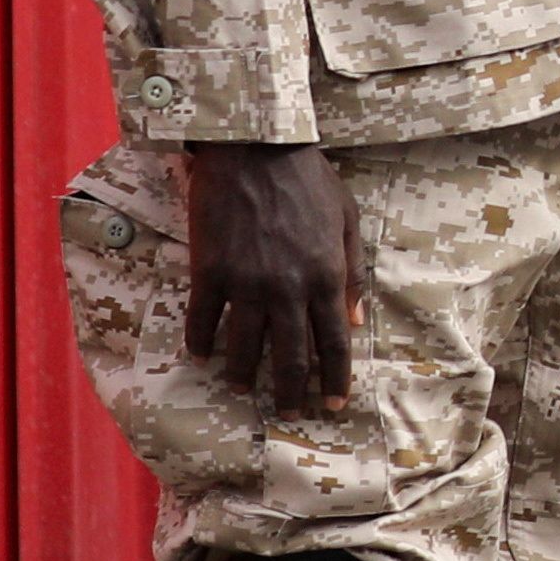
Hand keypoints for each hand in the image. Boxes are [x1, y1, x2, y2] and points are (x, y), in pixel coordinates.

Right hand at [179, 141, 361, 408]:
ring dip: (243, 375)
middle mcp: (288, 289)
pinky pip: (203, 321)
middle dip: (291, 392)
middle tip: (288, 412)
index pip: (334, 344)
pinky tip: (203, 356)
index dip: (335, 380)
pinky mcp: (209, 271)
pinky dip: (203, 343)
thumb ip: (352, 275)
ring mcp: (246, 283)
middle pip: (291, 358)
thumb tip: (356, 322)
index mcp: (326, 277)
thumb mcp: (347, 222)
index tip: (333, 405)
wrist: (255, 148)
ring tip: (241, 387)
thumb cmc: (308, 181)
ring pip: (244, 348)